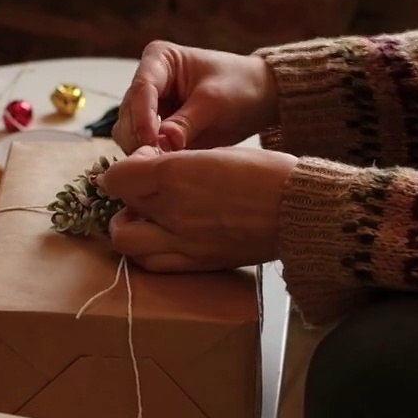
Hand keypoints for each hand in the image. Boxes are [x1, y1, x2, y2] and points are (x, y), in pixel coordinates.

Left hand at [98, 146, 297, 271]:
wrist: (300, 210)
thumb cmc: (263, 173)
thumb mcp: (213, 153)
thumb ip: (174, 162)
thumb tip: (147, 166)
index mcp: (174, 176)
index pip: (117, 179)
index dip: (123, 171)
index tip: (143, 165)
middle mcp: (172, 213)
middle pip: (118, 219)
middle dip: (123, 207)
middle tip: (143, 196)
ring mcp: (184, 244)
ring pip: (130, 247)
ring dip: (133, 232)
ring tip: (152, 220)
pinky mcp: (199, 264)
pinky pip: (156, 265)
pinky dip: (152, 251)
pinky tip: (169, 237)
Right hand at [111, 41, 278, 154]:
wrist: (260, 98)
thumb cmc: (240, 86)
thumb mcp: (215, 102)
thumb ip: (186, 122)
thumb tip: (161, 142)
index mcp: (159, 60)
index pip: (142, 89)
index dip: (142, 117)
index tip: (152, 142)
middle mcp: (148, 82)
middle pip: (128, 113)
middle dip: (140, 137)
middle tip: (157, 160)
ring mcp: (150, 107)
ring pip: (129, 133)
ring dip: (143, 150)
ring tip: (164, 165)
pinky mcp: (157, 130)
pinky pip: (144, 147)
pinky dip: (152, 158)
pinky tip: (166, 167)